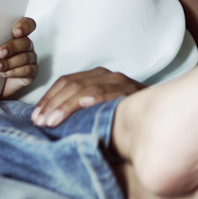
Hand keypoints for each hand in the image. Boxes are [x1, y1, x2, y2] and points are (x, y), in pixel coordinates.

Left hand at [0, 18, 37, 97]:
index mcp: (18, 35)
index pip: (28, 24)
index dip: (25, 26)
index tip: (15, 32)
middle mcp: (26, 45)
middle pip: (25, 42)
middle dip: (11, 47)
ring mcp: (30, 58)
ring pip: (25, 57)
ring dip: (9, 62)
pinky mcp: (31, 72)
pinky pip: (27, 70)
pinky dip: (14, 72)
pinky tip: (4, 73)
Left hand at [31, 67, 145, 126]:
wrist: (162, 116)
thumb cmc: (126, 118)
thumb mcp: (99, 111)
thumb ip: (81, 112)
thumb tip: (51, 124)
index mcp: (94, 77)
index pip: (63, 83)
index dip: (48, 99)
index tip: (35, 116)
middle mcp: (105, 75)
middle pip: (70, 85)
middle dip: (51, 104)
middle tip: (39, 122)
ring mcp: (118, 80)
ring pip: (83, 88)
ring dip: (65, 106)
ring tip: (51, 121)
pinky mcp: (131, 89)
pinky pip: (108, 92)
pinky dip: (93, 98)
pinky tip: (82, 106)